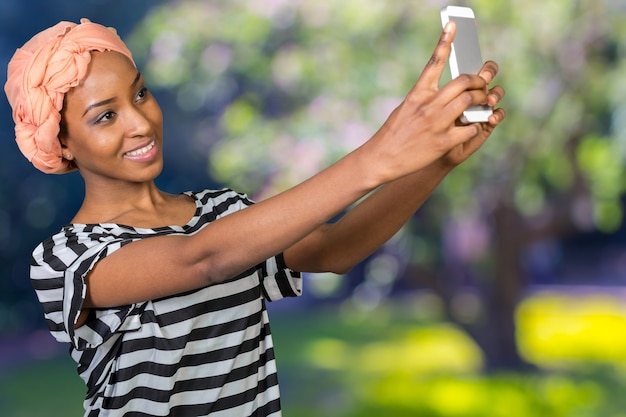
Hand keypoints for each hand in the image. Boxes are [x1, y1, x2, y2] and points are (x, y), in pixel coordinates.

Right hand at [365, 22, 504, 183]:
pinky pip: (470, 128)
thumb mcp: (406, 107)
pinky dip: (474, 125)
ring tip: (481, 103)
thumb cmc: (394, 133)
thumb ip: (426, 97)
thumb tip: (446, 92)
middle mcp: (429, 105)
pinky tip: (471, 126)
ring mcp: (437, 123)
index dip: (445, 41)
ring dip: (480, 100)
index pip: (434, 62)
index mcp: (418, 93)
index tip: (452, 26)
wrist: (382, 157)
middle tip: (481, 85)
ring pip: (469, 101)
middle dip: (478, 81)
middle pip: (463, 81)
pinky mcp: (443, 142)